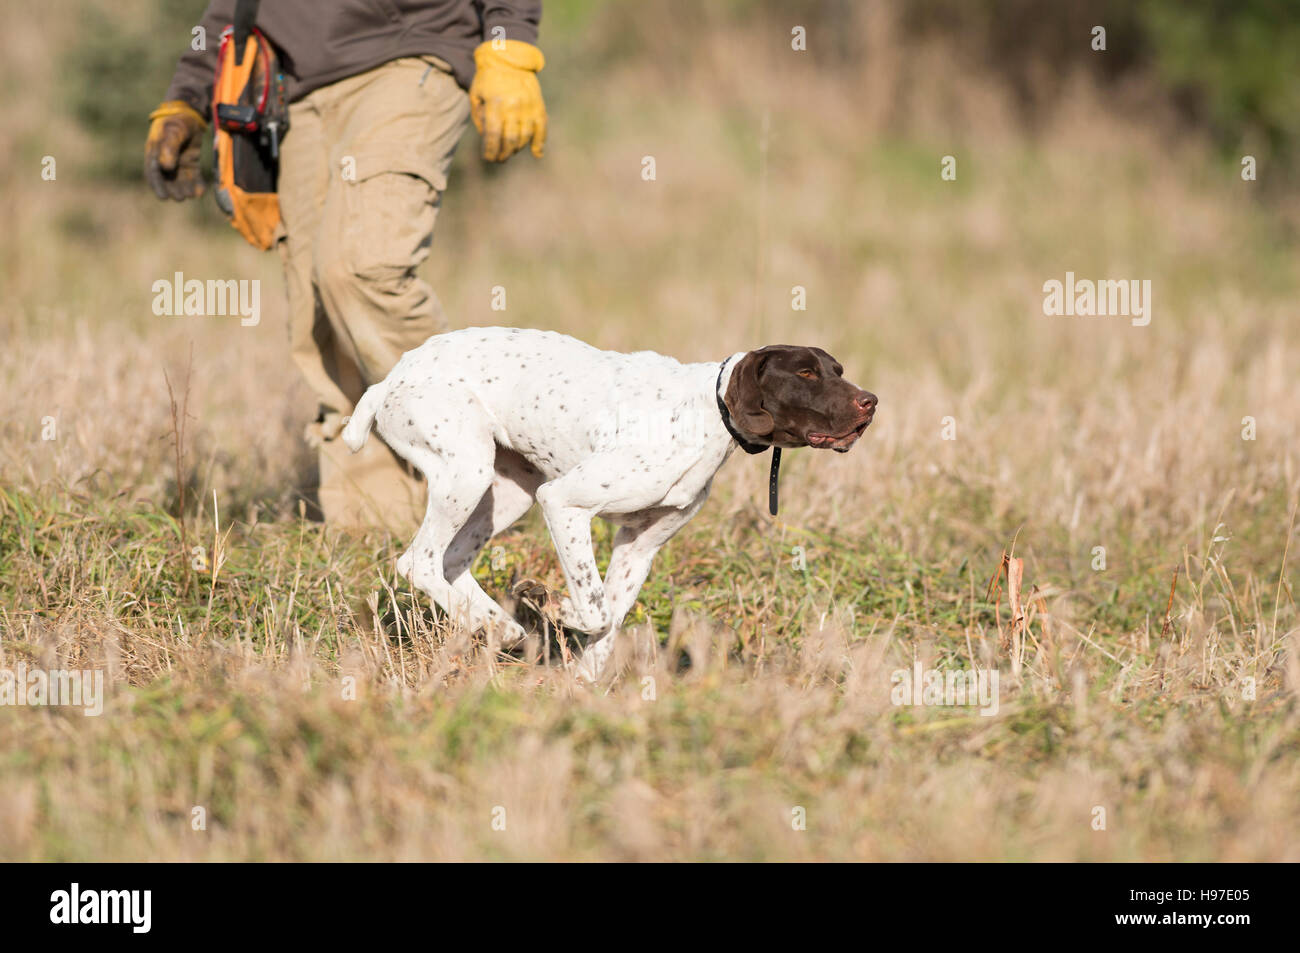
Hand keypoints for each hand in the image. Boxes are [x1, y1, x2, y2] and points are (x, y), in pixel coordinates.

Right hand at [144, 100, 206, 199]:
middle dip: (173, 190)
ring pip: (180, 180)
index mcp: (155, 152)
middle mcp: (165, 160)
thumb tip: (165, 168)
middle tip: (181, 197)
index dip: (158, 186)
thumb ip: (169, 148)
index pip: (154, 173)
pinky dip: (196, 184)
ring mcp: (179, 162)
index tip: (164, 197)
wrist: (191, 113)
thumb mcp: (174, 132)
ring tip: (191, 195)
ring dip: (185, 189)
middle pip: (167, 180)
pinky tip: (200, 191)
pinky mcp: (190, 163)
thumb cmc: (178, 121)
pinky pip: (193, 177)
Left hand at [469, 40, 546, 161]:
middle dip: (504, 154)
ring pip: (525, 137)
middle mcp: (514, 105)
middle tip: (499, 158)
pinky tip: (536, 153)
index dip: (492, 151)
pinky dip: (540, 143)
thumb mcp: (476, 94)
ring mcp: (528, 106)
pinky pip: (542, 128)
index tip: (489, 159)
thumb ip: (479, 118)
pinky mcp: (539, 105)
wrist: (509, 57)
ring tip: (510, 151)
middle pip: (510, 139)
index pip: (494, 135)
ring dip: (517, 149)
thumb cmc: (488, 78)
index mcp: (495, 102)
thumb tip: (487, 139)